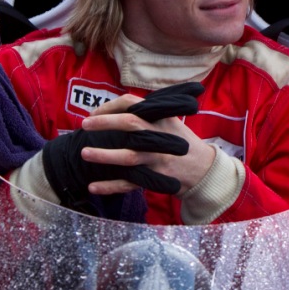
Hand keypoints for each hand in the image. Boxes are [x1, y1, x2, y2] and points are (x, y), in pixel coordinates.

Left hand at [80, 93, 215, 196]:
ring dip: (104, 155)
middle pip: (130, 124)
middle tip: (84, 124)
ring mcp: (157, 159)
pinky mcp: (155, 179)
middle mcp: (159, 136)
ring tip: (84, 153)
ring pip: (128, 156)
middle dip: (105, 123)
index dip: (110, 106)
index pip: (133, 103)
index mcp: (160, 118)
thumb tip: (119, 107)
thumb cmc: (183, 143)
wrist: (204, 170)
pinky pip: (129, 183)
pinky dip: (110, 186)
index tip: (94, 113)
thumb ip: (149, 113)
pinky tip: (93, 186)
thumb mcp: (171, 121)